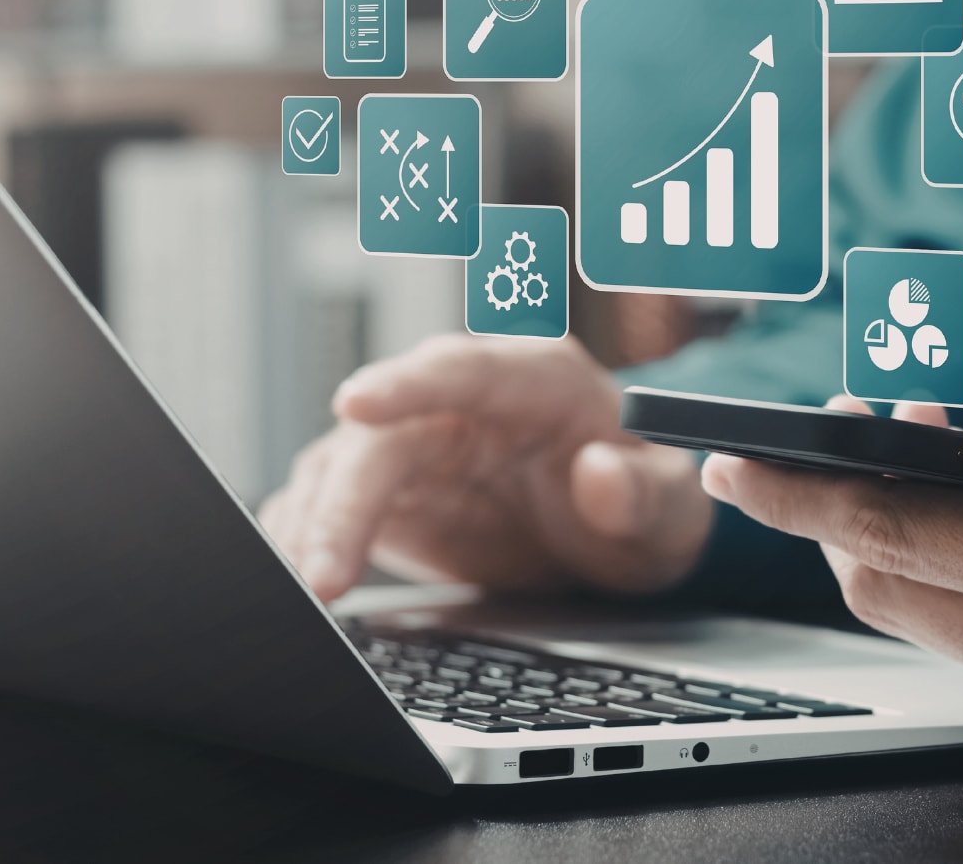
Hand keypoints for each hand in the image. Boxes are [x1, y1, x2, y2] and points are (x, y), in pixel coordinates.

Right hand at [260, 335, 712, 600]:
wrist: (618, 529)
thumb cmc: (644, 499)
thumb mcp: (672, 506)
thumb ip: (643, 491)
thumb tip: (602, 474)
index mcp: (537, 380)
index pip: (464, 369)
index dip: (408, 384)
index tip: (356, 402)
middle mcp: (463, 402)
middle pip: (385, 437)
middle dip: (345, 502)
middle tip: (322, 574)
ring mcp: (419, 445)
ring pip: (343, 470)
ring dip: (313, 529)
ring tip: (300, 593)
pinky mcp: (391, 494)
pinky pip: (331, 506)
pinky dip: (303, 540)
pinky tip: (290, 585)